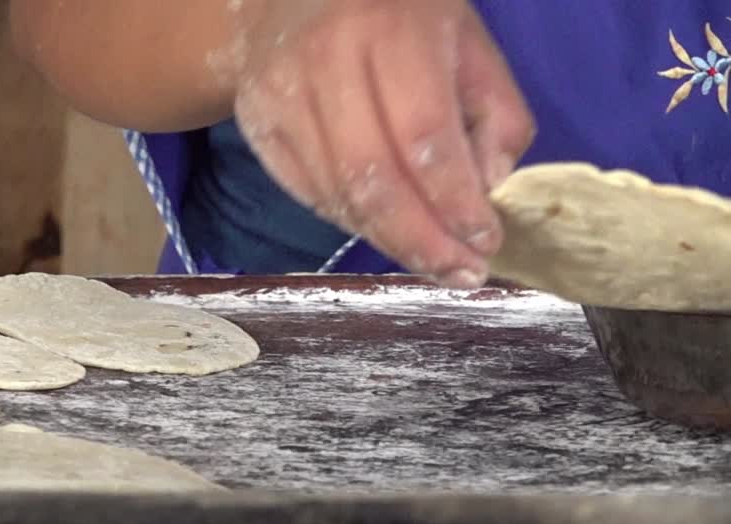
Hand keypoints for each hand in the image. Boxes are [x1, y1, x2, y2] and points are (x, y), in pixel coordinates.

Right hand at [228, 0, 534, 286]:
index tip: (485, 241)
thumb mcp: (467, 40)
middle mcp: (324, 61)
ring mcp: (279, 94)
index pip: (423, 137)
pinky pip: (305, 192)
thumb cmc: (398, 15)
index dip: (455, 201)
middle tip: (459, 273)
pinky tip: (383, 230)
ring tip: (430, 260)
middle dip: (421, 239)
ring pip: (336, 194)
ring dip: (388, 239)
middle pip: (373, 178)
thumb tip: (486, 189)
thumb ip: (494, 112)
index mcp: (389, 29)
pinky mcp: (254, 122)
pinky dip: (349, 221)